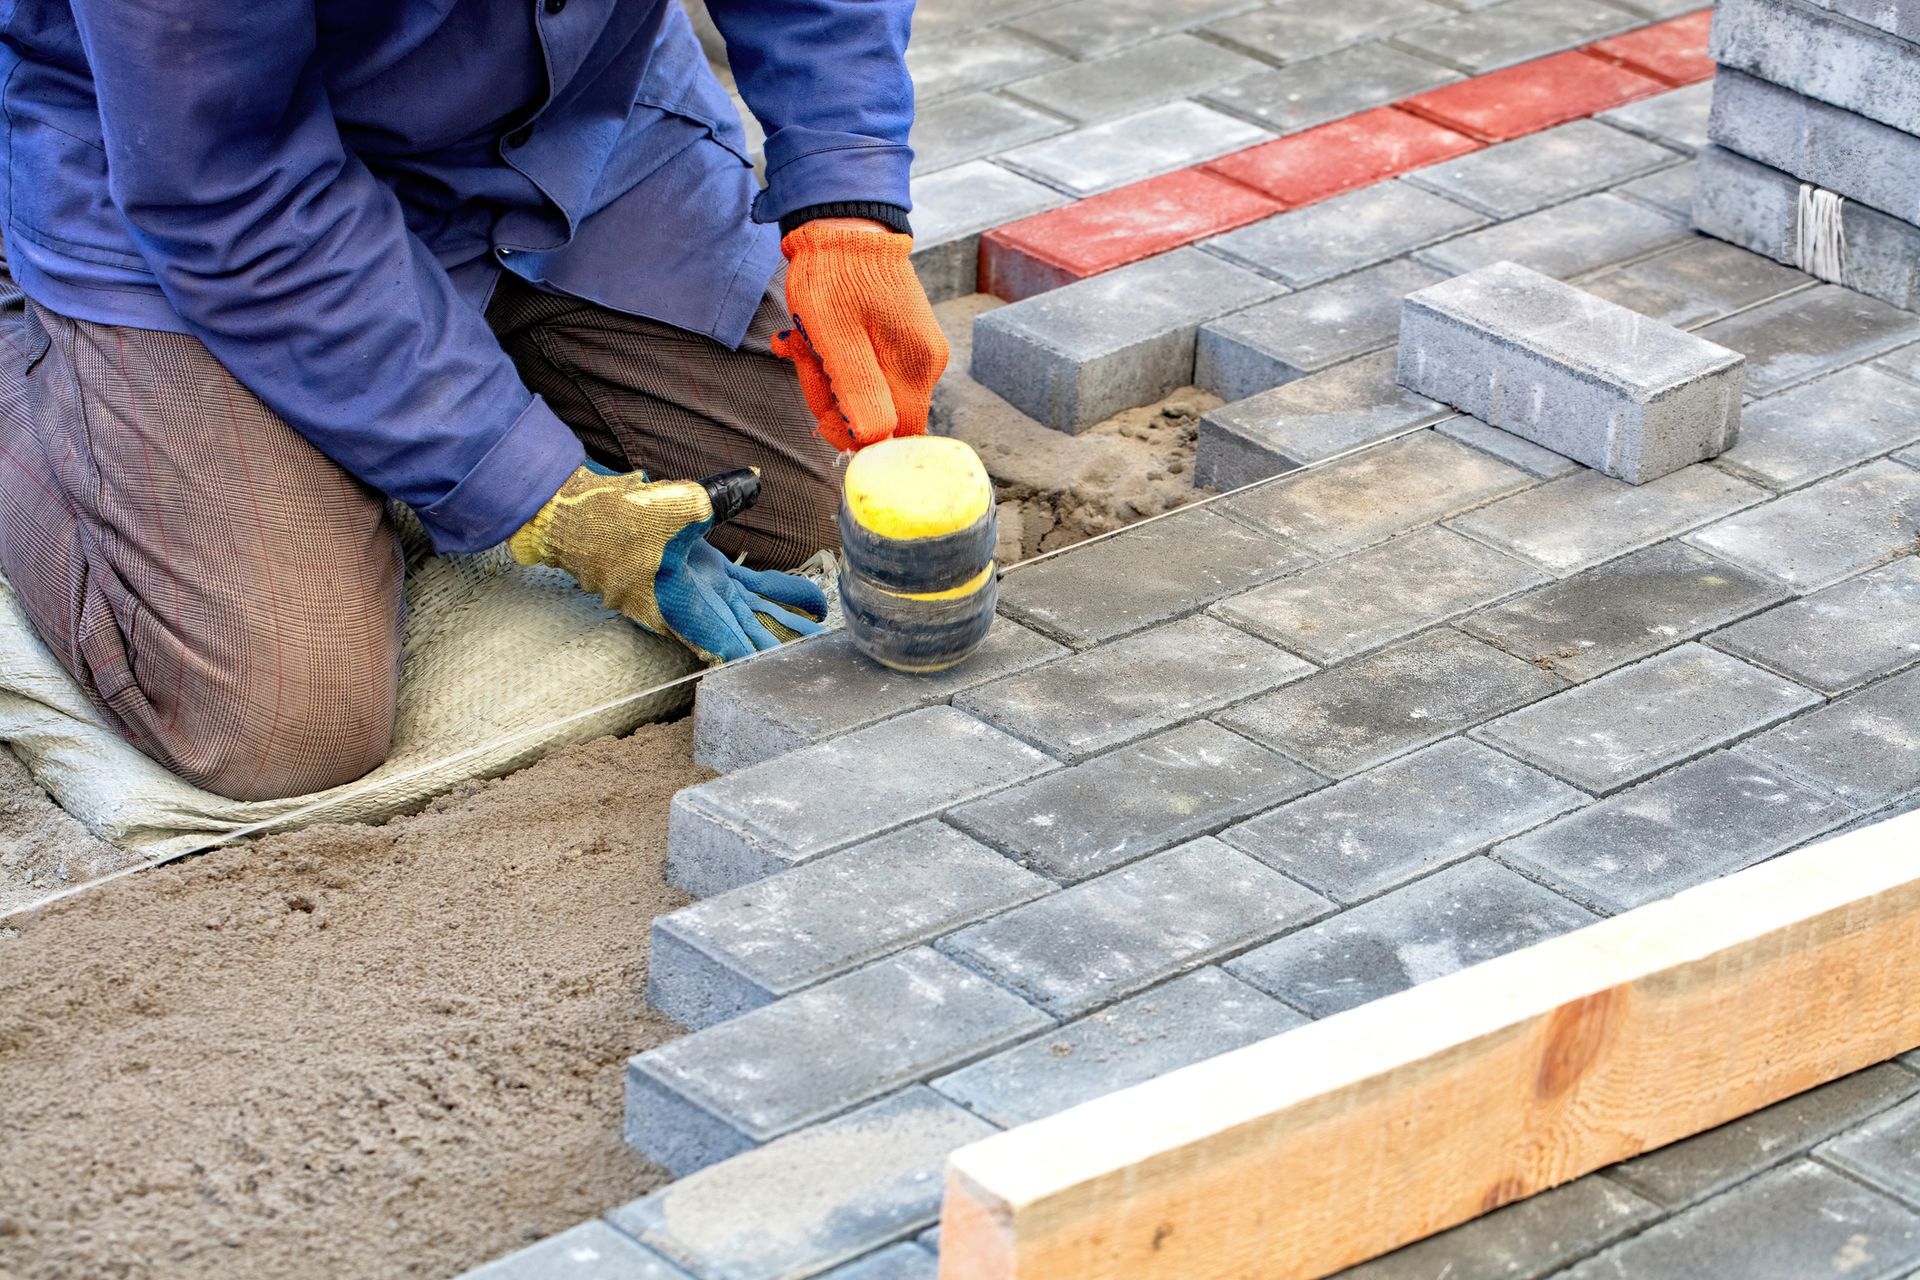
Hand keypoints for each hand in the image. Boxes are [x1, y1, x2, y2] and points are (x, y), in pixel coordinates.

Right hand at [509, 466, 826, 663]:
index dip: (762, 662)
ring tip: (833, 640)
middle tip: (828, 667)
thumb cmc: (617, 523)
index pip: (733, 645)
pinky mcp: (709, 573)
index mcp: (688, 607)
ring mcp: (707, 591)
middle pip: (754, 638)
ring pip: (760, 616)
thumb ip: (716, 499)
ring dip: (794, 627)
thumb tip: (753, 482)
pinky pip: (755, 591)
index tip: (792, 680)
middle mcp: (701, 607)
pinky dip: (785, 595)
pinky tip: (815, 601)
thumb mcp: (670, 509)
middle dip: (788, 652)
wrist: (582, 518)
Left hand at [771, 218, 949, 451]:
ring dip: (829, 374)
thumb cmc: (834, 276)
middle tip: (809, 358)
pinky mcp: (902, 339)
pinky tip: (818, 335)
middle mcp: (925, 363)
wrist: (843, 224)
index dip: (854, 432)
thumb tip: (872, 442)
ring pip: (869, 391)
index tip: (824, 405)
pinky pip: (869, 368)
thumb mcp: (834, 340)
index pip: (894, 434)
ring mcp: (915, 350)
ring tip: (808, 341)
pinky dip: (837, 358)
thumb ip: (858, 395)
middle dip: (834, 396)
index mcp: (915, 367)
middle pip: (880, 414)